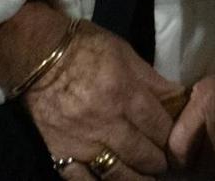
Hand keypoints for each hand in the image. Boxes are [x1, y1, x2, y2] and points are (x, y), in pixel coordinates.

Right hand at [0, 5, 178, 179]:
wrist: (35, 52)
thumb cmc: (84, 47)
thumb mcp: (124, 52)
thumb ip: (152, 79)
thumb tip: (178, 98)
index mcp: (125, 93)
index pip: (160, 128)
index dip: (172, 137)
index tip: (176, 142)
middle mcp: (106, 122)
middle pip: (143, 155)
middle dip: (158, 161)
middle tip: (162, 162)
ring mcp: (81, 142)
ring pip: (117, 174)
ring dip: (136, 179)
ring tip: (143, 177)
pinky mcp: (59, 152)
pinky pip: (82, 180)